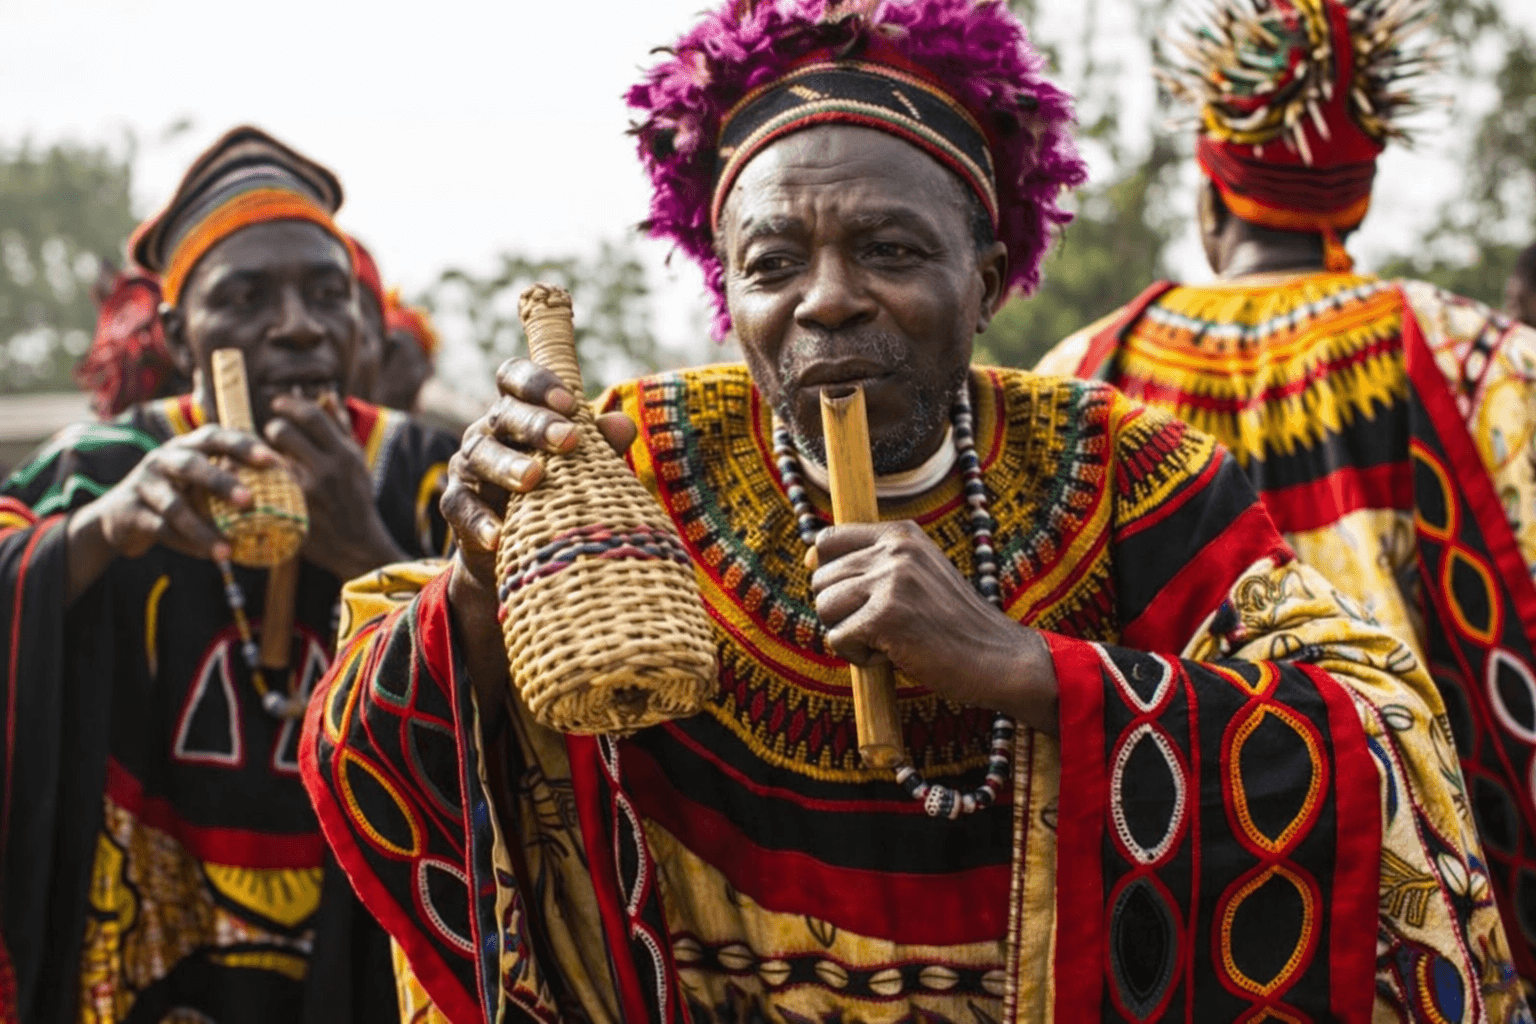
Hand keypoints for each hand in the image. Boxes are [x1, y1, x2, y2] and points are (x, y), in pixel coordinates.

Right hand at [65, 426, 279, 602]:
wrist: (120, 518)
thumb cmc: (177, 497)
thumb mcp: (200, 484)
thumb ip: (231, 484)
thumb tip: (288, 502)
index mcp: (187, 446)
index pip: (216, 436)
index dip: (244, 445)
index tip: (274, 461)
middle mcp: (164, 459)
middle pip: (192, 464)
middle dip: (221, 481)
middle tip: (249, 500)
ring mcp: (144, 483)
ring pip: (174, 506)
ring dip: (202, 529)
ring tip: (227, 549)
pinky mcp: (130, 511)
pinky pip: (161, 529)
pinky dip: (186, 544)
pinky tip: (209, 556)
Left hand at [264, 394, 405, 579]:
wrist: (358, 545)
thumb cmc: (356, 499)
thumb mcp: (357, 462)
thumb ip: (341, 428)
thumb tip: (327, 395)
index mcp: (345, 454)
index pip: (312, 415)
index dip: (290, 404)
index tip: (278, 404)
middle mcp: (327, 469)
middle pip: (283, 431)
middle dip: (273, 428)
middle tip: (273, 434)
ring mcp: (307, 491)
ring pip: (268, 456)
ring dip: (261, 451)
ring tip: (265, 455)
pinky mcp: (291, 509)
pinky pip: (263, 483)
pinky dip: (256, 475)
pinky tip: (254, 475)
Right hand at [441, 357, 636, 594]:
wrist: (520, 546)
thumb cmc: (557, 490)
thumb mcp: (581, 465)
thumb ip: (601, 444)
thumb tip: (624, 424)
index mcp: (517, 411)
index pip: (514, 378)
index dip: (538, 383)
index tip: (569, 403)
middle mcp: (488, 431)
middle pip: (503, 414)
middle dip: (536, 423)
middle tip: (569, 439)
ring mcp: (468, 466)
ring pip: (481, 455)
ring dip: (507, 465)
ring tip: (534, 478)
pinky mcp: (456, 504)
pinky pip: (462, 507)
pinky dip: (480, 520)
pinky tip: (499, 534)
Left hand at [810, 521, 1058, 734]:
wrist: (1000, 658)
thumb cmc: (953, 624)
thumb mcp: (918, 575)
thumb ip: (872, 562)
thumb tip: (809, 558)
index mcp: (902, 534)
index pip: (827, 540)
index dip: (826, 572)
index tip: (849, 596)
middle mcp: (895, 549)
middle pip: (820, 579)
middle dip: (841, 611)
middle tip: (883, 626)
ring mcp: (892, 580)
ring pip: (825, 608)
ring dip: (849, 634)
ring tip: (890, 639)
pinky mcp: (886, 616)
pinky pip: (837, 639)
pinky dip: (860, 658)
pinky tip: (896, 655)